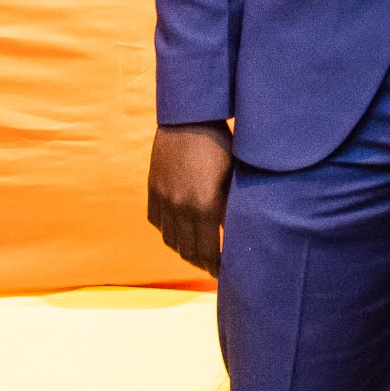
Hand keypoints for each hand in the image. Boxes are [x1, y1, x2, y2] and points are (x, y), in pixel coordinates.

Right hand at [148, 122, 233, 277]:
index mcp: (205, 206)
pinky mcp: (153, 187)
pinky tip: (179, 231)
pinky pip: (156, 221)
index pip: (208, 252)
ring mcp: (163, 198)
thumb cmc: (221, 143)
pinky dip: (167, 231)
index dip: (216, 268)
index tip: (225, 275)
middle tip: (213, 268)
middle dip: (201, 263)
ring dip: (184, 250)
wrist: (190, 115)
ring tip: (197, 253)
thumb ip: (232, 208)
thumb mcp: (234, 176)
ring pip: (170, 239)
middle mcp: (180, 206)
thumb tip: (236, 234)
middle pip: (188, 251)